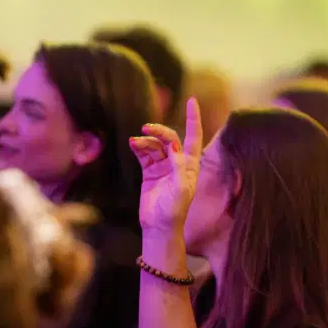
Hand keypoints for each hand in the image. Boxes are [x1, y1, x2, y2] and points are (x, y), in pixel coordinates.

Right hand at [129, 97, 203, 233]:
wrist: (158, 227)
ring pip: (155, 145)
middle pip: (170, 138)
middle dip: (160, 131)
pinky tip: (133, 144)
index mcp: (190, 166)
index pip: (194, 137)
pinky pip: (144, 154)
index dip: (193, 118)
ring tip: (135, 142)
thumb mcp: (181, 188)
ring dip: (146, 141)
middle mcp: (178, 163)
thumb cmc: (174, 210)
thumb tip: (173, 143)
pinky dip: (139, 147)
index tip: (191, 100)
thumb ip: (178, 165)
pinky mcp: (149, 172)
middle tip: (147, 128)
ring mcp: (163, 167)